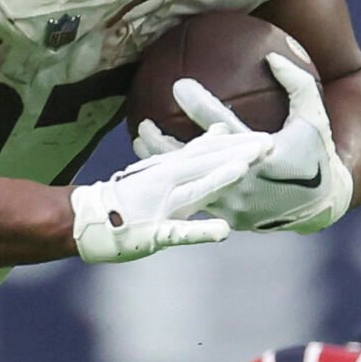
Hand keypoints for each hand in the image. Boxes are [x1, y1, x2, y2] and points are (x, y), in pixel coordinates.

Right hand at [71, 124, 270, 263]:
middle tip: (269, 144)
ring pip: (195, 189)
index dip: (238, 143)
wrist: (92, 219)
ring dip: (219, 179)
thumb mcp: (166, 168)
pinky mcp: (155, 232)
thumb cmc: (134, 196)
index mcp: (174, 167)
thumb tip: (222, 129)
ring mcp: (162, 205)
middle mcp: (168, 181)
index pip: (209, 151)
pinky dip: (201, 231)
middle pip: (207, 164)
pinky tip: (223, 231)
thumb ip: (196, 151)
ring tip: (245, 169)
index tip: (267, 137)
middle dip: (238, 153)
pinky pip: (180, 231)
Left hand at [152, 56, 354, 233]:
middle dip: (166, 139)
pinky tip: (153, 163)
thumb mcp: (313, 115)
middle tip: (144, 119)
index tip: (178, 85)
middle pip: (197, 160)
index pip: (224, 126)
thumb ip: (296, 83)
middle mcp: (245, 180)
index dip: (199, 106)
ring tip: (139, 140)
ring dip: (162, 162)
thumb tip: (270, 54)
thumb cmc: (316, 152)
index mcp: (264, 154)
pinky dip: (175, 178)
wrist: (320, 205)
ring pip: (190, 181)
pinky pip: (194, 194)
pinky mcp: (227, 215)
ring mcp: (234, 202)